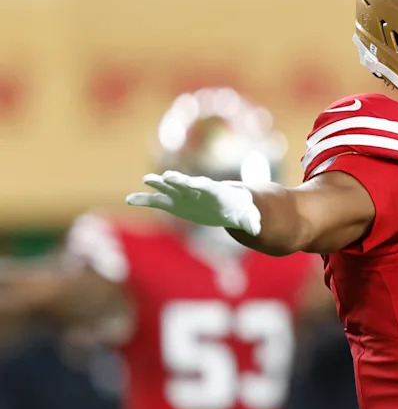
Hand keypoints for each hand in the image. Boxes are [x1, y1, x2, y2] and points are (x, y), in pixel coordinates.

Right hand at [126, 171, 261, 235]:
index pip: (208, 186)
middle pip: (186, 183)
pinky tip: (130, 199)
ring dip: (158, 184)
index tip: (194, 183)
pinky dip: (144, 199)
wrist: (229, 205)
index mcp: (215, 191)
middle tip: (165, 177)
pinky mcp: (174, 203)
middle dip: (177, 180)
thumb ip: (250, 222)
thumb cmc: (240, 209)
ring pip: (168, 188)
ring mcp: (183, 195)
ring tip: (146, 180)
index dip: (201, 185)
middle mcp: (197, 189)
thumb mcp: (247, 216)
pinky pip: (157, 201)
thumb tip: (256, 231)